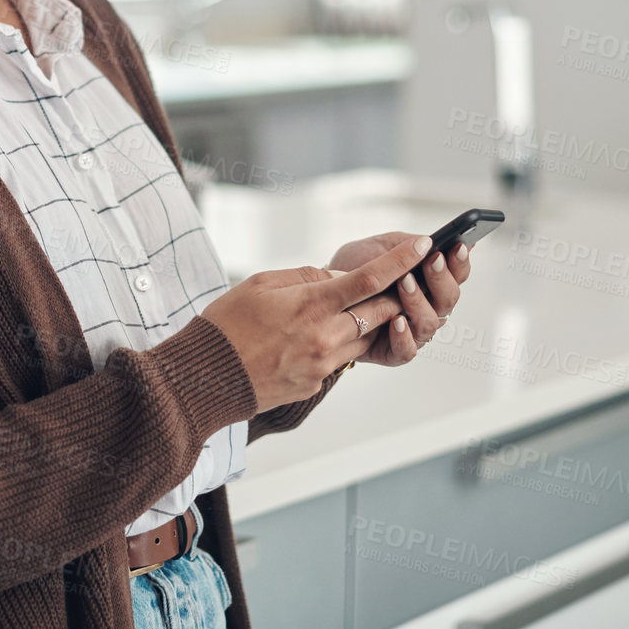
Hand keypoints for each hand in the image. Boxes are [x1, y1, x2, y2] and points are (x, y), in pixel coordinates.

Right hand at [200, 234, 432, 412]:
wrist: (205, 377)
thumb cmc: (226, 324)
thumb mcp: (259, 284)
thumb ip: (303, 276)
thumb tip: (333, 278)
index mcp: (312, 306)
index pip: (370, 279)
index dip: (401, 261)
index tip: (423, 245)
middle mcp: (325, 337)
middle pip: (381, 311)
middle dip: (396, 293)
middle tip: (401, 277)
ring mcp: (322, 365)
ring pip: (366, 337)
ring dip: (370, 319)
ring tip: (354, 305)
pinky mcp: (315, 383)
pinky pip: (341, 359)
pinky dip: (340, 341)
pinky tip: (314, 335)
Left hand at [325, 230, 471, 366]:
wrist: (323, 292)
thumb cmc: (354, 268)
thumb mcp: (379, 247)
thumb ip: (405, 245)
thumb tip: (431, 239)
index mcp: (429, 281)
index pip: (456, 274)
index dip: (461, 262)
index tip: (457, 246)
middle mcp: (427, 307)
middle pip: (449, 299)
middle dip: (441, 278)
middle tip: (431, 260)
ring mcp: (412, 330)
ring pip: (430, 323)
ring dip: (419, 301)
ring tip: (404, 282)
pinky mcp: (393, 351)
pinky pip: (408, 350)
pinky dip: (404, 336)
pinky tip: (397, 319)